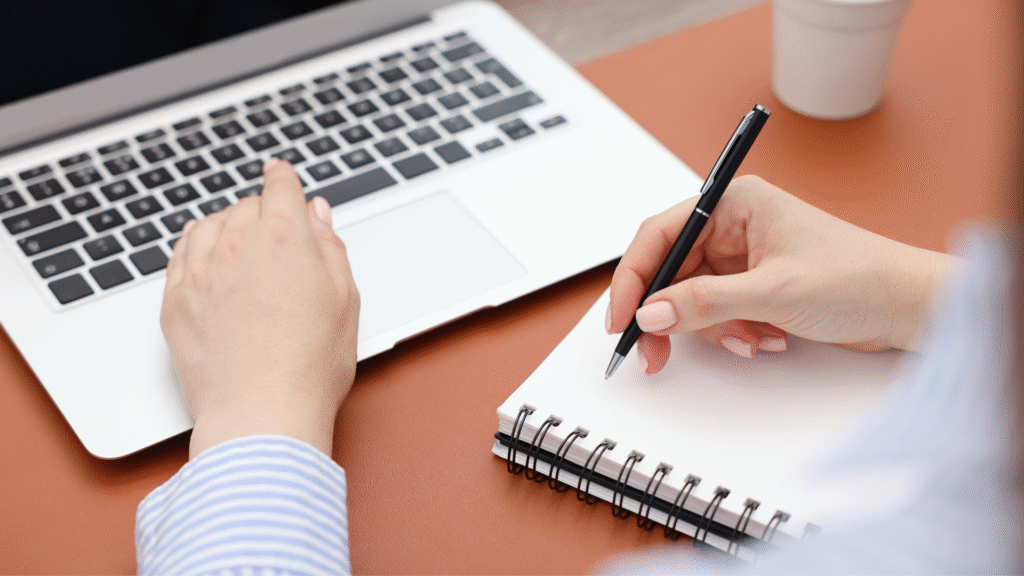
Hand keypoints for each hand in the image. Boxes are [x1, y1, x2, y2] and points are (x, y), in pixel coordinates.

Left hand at [161, 159, 359, 458]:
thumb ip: (329, 247)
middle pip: (244, 206)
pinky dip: (195, 249)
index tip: (280, 172)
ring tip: (239, 242)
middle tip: (275, 230)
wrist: (262, 416)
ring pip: (208, 226)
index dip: (283, 177)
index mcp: (285, 239)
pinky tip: (206, 260)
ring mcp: (200, 274)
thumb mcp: (346, 299)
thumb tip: (316, 214)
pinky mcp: (175, 303)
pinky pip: (179, 256)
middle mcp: (237, 246)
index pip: (280, 188)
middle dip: (261, 211)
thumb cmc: (311, 366)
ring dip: (226, 226)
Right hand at [607, 175, 959, 374]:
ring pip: (692, 297)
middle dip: (667, 314)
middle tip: (653, 352)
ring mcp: (745, 256)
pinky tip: (765, 339)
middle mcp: (736, 224)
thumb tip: (651, 313)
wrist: (908, 306)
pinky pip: (717, 312)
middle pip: (671, 270)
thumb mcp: (773, 292)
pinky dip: (732, 333)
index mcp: (736, 203)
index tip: (620, 318)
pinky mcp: (755, 285)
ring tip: (750, 341)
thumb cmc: (859, 278)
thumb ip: (705, 302)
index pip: (661, 234)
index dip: (634, 277)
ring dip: (712, 329)